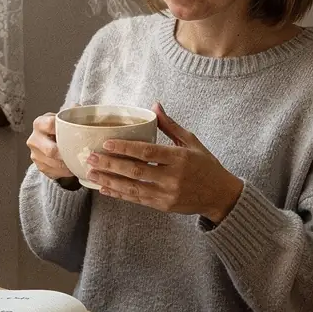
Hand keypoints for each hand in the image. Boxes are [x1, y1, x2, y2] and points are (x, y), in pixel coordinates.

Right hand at [27, 113, 78, 186]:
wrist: (51, 140)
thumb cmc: (60, 128)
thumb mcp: (65, 117)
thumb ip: (72, 111)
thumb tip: (77, 107)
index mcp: (39, 123)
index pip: (50, 125)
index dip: (63, 129)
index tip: (75, 133)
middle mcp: (33, 139)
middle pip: (50, 150)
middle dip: (65, 154)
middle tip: (79, 154)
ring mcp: (35, 154)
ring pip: (53, 163)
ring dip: (67, 165)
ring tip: (79, 162)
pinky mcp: (39, 166)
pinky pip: (53, 172)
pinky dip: (65, 172)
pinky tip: (73, 168)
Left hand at [86, 103, 242, 221]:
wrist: (220, 196)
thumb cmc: (206, 165)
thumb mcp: (191, 141)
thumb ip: (170, 125)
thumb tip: (154, 105)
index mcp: (180, 158)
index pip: (148, 152)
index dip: (126, 148)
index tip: (106, 143)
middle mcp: (173, 177)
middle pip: (136, 171)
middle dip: (111, 164)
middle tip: (91, 157)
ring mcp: (167, 194)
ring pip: (133, 188)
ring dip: (109, 180)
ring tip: (91, 173)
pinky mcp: (163, 206)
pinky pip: (137, 200)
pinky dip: (119, 194)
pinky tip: (104, 188)